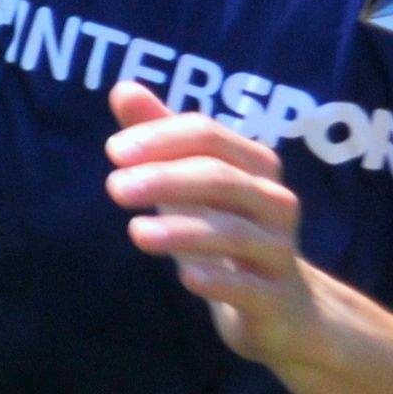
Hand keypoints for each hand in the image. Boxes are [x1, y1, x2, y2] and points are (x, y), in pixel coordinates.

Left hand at [105, 80, 328, 369]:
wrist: (279, 305)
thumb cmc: (225, 227)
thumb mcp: (190, 181)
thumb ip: (161, 136)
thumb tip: (123, 88)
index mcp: (254, 165)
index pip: (208, 135)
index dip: (161, 137)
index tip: (113, 151)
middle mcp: (274, 201)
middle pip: (221, 178)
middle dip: (166, 178)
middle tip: (114, 187)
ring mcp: (278, 250)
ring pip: (234, 232)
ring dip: (182, 230)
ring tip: (136, 232)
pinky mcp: (274, 297)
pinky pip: (249, 286)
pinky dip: (218, 280)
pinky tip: (186, 277)